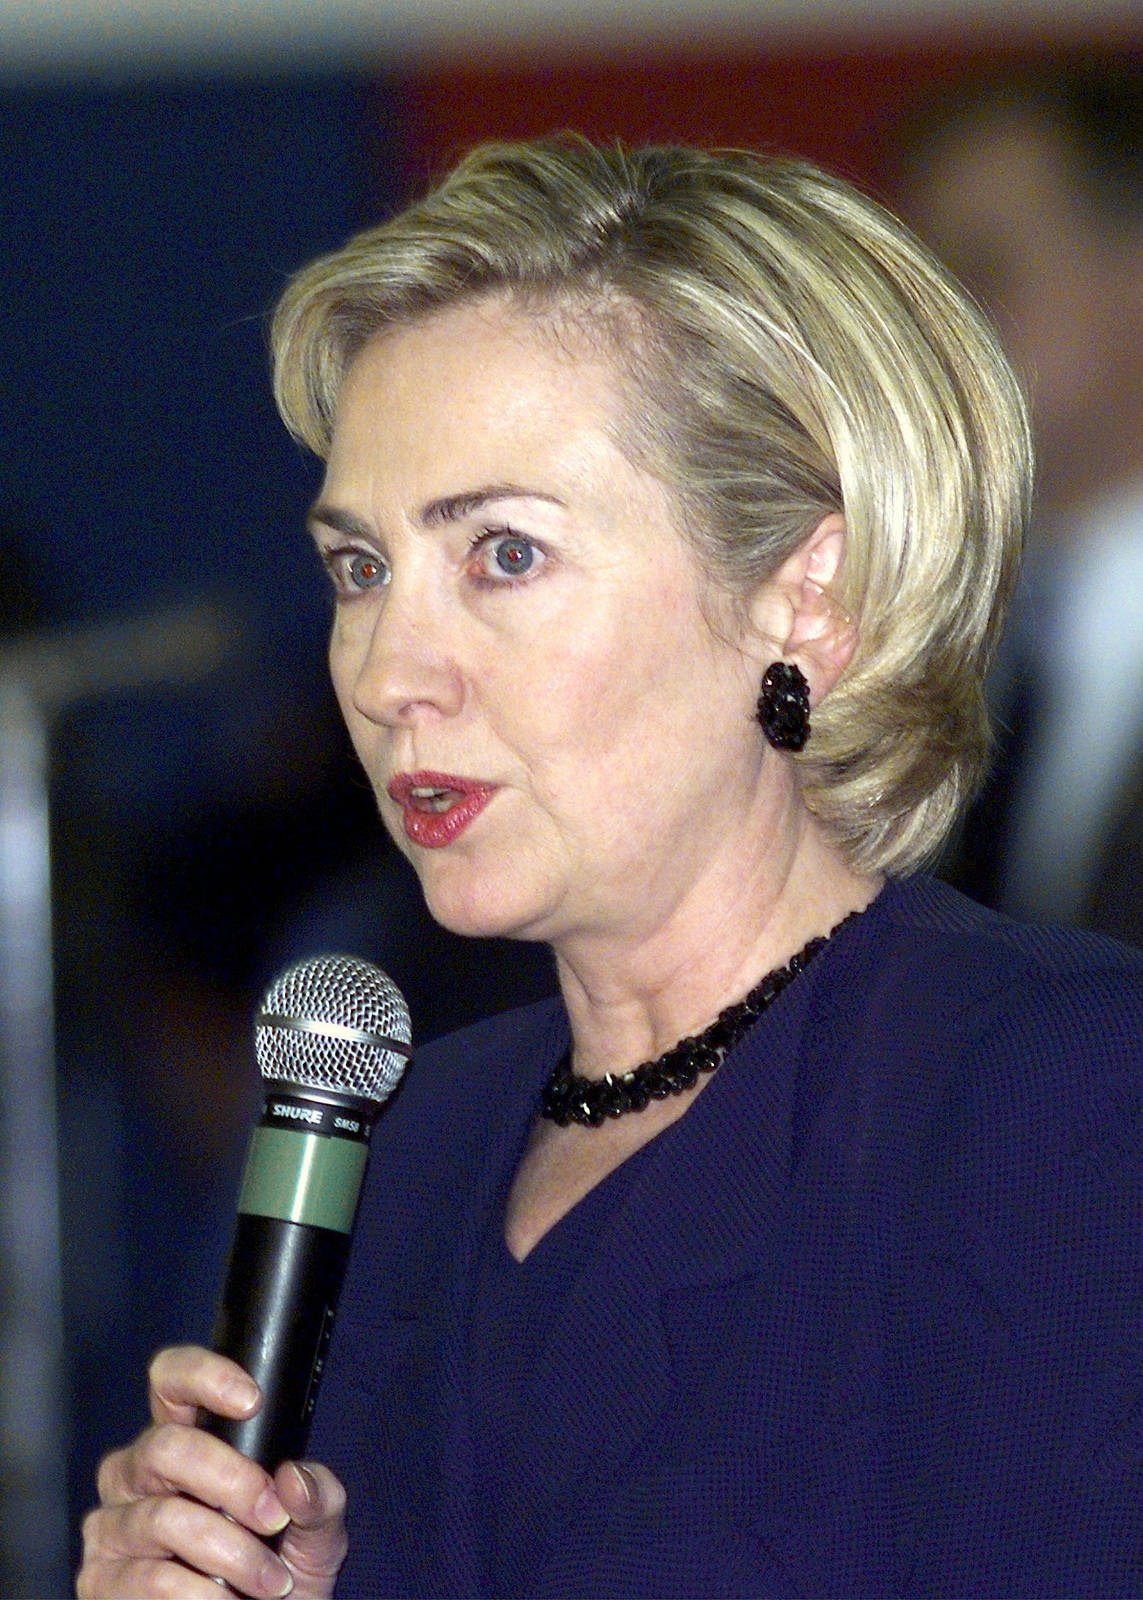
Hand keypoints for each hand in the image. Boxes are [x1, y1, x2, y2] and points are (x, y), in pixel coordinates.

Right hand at [77, 1346, 346, 1598]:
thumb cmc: (279, 1575)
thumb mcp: (316, 1533)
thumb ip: (319, 1499)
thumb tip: (295, 1478)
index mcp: (185, 1441)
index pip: (171, 1381)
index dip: (203, 1376)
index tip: (250, 1400)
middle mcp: (135, 1474)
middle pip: (166, 1447)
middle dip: (231, 1481)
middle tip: (273, 1518)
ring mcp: (112, 1527)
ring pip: (163, 1519)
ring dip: (231, 1554)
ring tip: (271, 1583)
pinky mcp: (100, 1582)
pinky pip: (150, 1579)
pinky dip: (201, 1596)